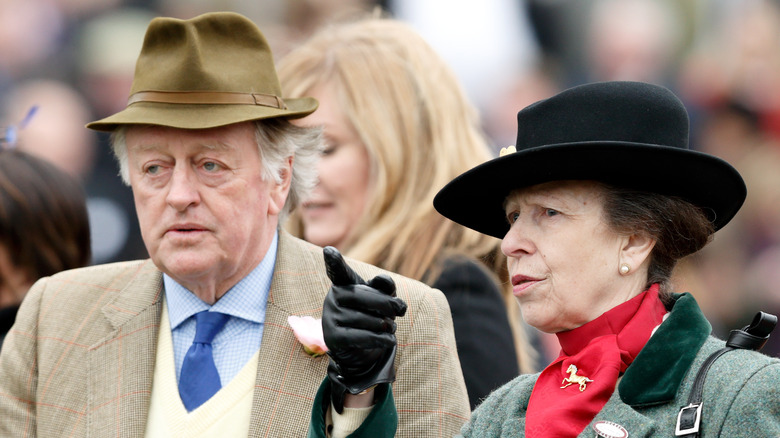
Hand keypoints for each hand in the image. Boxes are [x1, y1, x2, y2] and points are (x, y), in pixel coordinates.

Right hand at [322, 246, 406, 412]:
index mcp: (343, 283)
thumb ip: (385, 287)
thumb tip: (384, 281)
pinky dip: (382, 339)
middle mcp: (332, 298)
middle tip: (401, 310)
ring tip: (391, 327)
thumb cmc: (371, 314)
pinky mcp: (333, 338)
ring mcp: (330, 318)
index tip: (329, 250)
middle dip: (387, 304)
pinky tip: (391, 340)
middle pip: (363, 296)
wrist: (359, 348)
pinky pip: (362, 337)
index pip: (338, 271)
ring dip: (386, 325)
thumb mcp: (381, 298)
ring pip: (366, 320)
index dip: (334, 261)